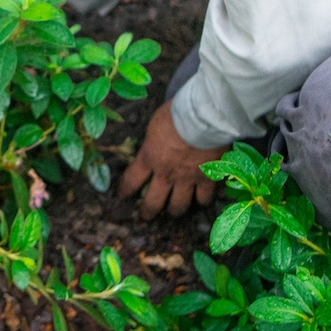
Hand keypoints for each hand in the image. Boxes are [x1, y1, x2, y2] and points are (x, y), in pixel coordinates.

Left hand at [118, 102, 228, 217]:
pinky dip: (202, 200)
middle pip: (153, 202)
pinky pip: (204, 198)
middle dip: (147, 211)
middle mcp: (166, 174)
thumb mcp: (155, 125)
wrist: (203, 118)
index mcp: (149, 158)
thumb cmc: (176, 114)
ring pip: (178, 206)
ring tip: (175, 210)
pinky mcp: (207, 179)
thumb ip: (154, 141)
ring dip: (175, 210)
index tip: (122, 195)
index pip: (131, 181)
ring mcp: (187, 179)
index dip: (125, 191)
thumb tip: (153, 144)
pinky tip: (202, 199)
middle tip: (146, 216)